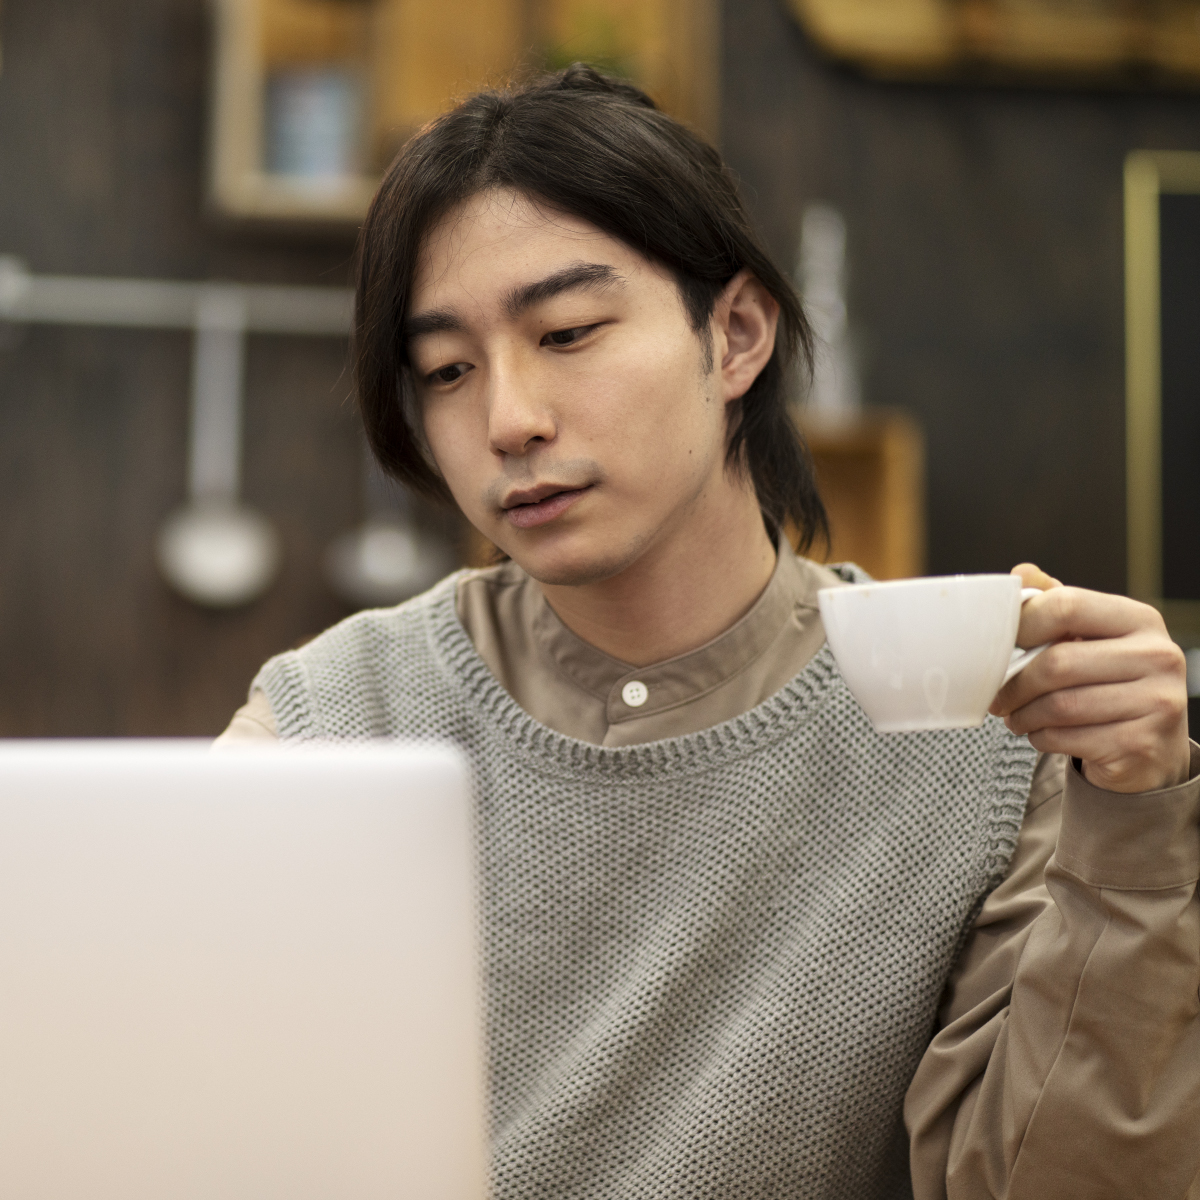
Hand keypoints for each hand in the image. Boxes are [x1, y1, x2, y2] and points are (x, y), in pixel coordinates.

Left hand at [989, 563, 1190, 793]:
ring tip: (1017, 716)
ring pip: (1060, 705)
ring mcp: (1156, 702)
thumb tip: (1021, 573)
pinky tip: (1043, 734)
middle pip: (1057, 662)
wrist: (1152, 746)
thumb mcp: (1091, 637)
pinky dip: (1042, 738)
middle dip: (1015, 684)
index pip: (1067, 606)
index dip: (1023, 624)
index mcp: (1139, 619)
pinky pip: (1068, 738)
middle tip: (998, 696)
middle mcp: (1157, 656)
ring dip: (1024, 715)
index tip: (1002, 645)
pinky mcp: (1142, 743)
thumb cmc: (1110, 683)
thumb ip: (1057, 604)